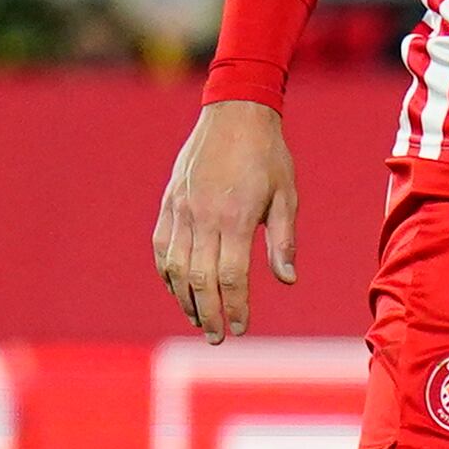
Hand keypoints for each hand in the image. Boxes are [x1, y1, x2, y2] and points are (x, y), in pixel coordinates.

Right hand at [157, 100, 298, 342]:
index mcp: (235, 217)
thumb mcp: (286, 195)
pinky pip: (161, 246)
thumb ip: (283, 240)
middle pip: (200, 279)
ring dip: (184, 298)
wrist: (235, 112)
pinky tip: (176, 288)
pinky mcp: (170, 202)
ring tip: (197, 318)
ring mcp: (181, 209)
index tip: (242, 327)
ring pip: (175, 267)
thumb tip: (287, 280)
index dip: (236, 307)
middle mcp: (203, 216)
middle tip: (217, 336)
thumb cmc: (268, 155)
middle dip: (208, 313)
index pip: (232, 276)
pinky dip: (166, 272)